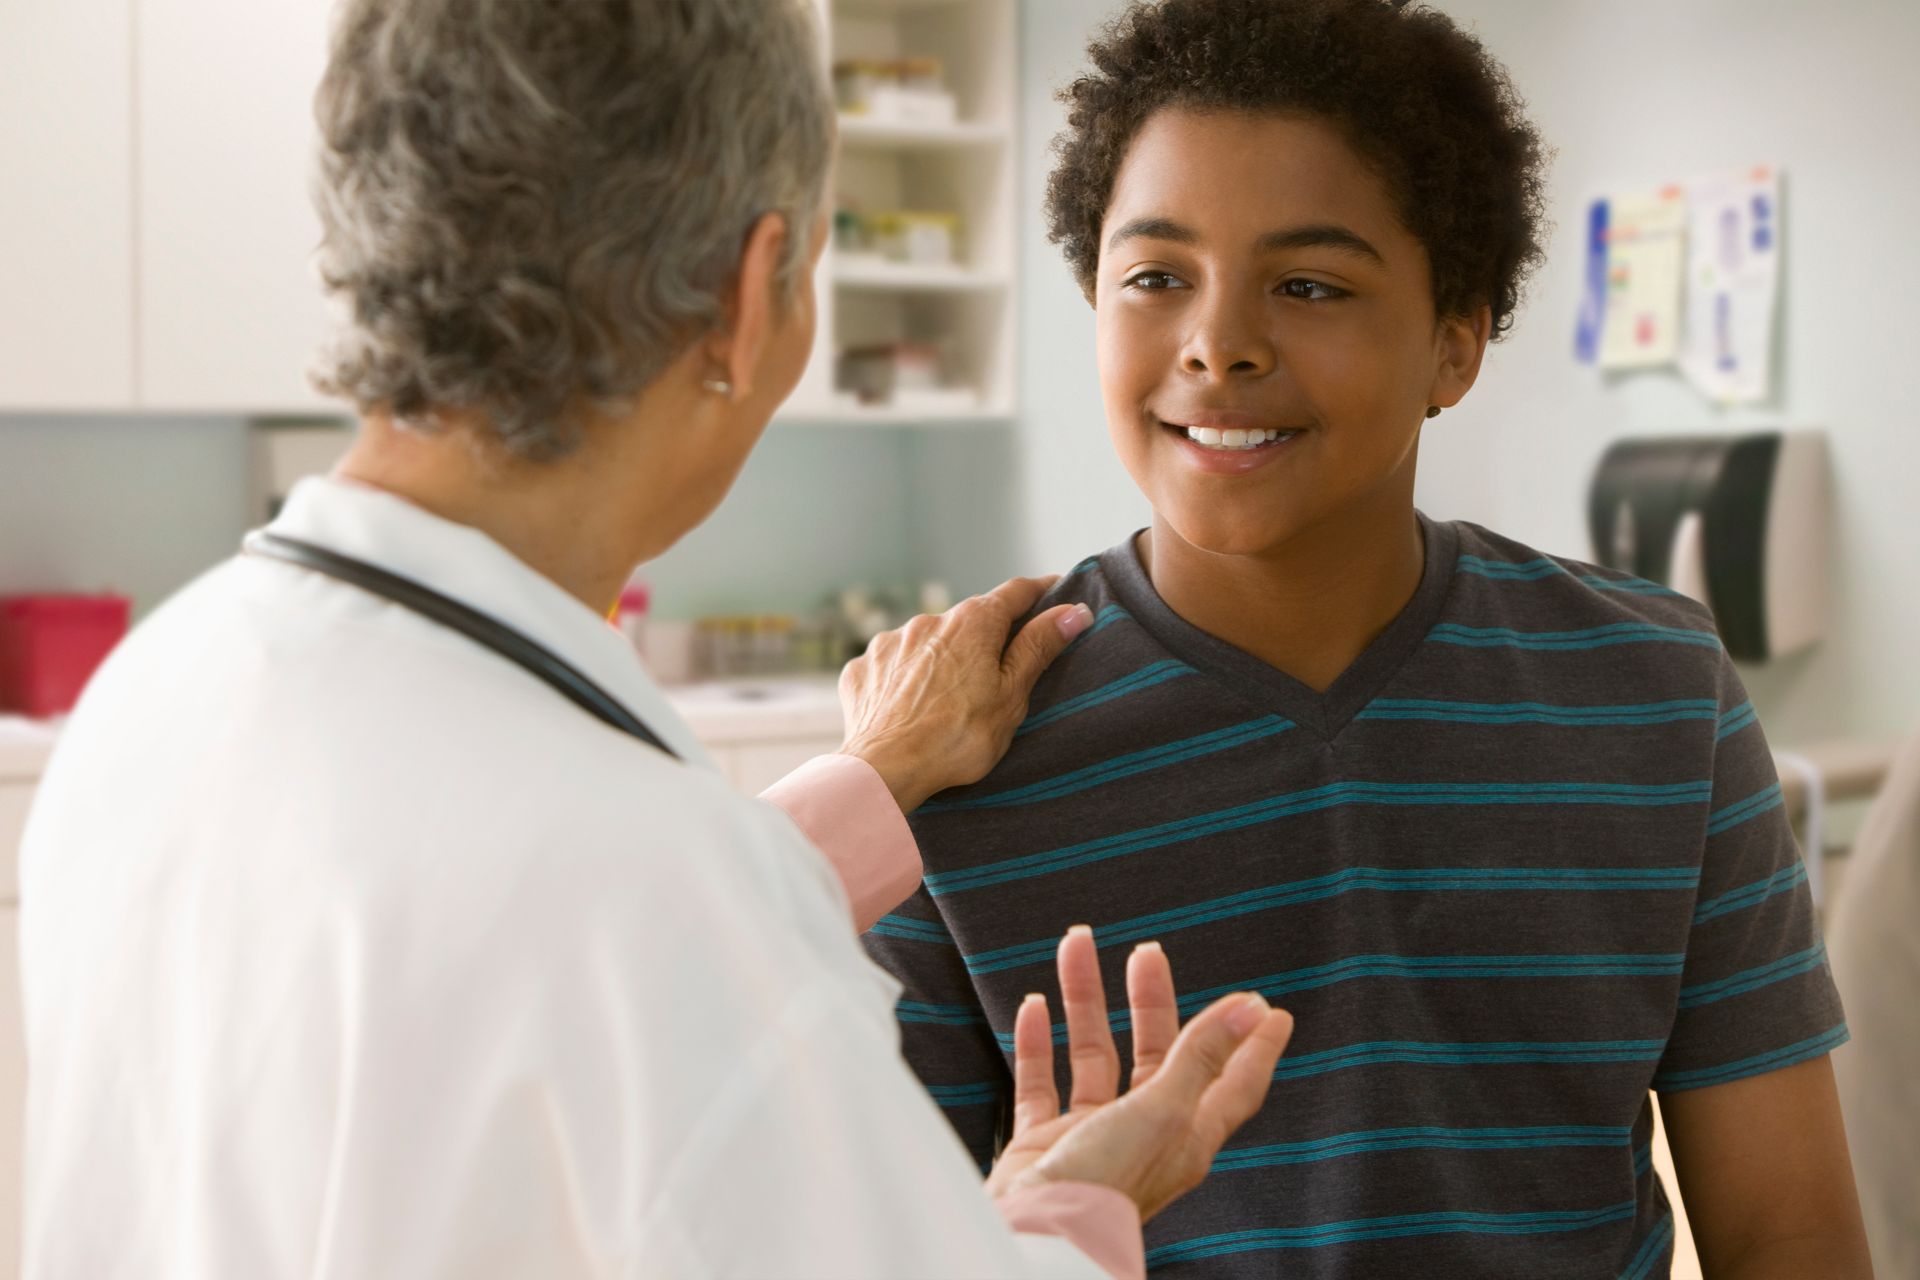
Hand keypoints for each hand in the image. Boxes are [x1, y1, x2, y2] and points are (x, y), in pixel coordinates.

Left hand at [837, 577, 1093, 811]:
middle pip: (969, 619)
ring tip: (947, 697)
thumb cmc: (957, 738)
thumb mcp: (1011, 694)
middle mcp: (928, 621)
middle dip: (985, 636)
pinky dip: (904, 678)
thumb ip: (1038, 647)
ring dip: (941, 657)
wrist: (885, 771)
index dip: (1040, 592)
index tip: (1055, 592)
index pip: (1016, 593)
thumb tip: (1073, 611)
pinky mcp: (862, 668)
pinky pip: (892, 664)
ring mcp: (890, 643)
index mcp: (972, 623)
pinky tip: (909, 704)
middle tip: (997, 667)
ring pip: (927, 642)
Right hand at [985, 927, 1293, 1220]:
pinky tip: (1035, 1007)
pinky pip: (1040, 1082)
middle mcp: (1143, 1134)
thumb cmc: (1108, 1180)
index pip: (1234, 1083)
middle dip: (1151, 1002)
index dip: (1254, 1048)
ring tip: (1076, 946)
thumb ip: (1202, 1054)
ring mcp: (1092, 1136)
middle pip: (1155, 1055)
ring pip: (1091, 1056)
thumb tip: (1252, 1009)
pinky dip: (1038, 1044)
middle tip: (1146, 954)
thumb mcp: (1163, 1108)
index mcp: (1186, 1136)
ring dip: (1083, 1002)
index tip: (1271, 1009)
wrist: (1037, 1232)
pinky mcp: (1045, 1143)